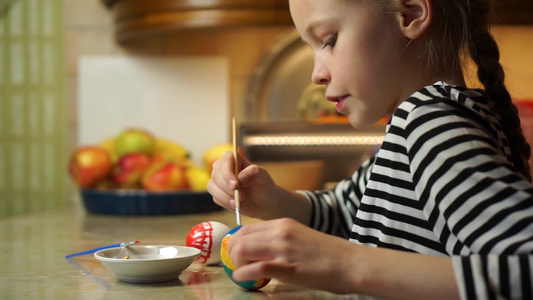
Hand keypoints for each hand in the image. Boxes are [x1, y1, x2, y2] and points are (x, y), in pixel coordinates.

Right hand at [207, 151, 277, 219]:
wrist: (264, 203)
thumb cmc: (264, 186)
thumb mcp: (263, 177)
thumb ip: (254, 172)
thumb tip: (240, 177)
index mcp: (236, 159)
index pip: (226, 159)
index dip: (227, 172)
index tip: (235, 185)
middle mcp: (224, 168)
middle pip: (216, 174)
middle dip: (227, 187)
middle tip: (242, 196)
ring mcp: (219, 181)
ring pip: (212, 186)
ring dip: (225, 196)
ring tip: (239, 202)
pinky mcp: (218, 193)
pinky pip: (215, 197)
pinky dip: (225, 203)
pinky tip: (235, 205)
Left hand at [227, 218, 361, 293]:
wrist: (350, 263)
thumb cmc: (328, 255)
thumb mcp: (300, 238)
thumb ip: (280, 240)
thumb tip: (260, 252)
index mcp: (283, 223)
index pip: (247, 228)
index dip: (236, 242)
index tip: (236, 254)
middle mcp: (280, 231)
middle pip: (240, 236)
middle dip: (233, 252)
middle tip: (236, 265)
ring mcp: (283, 248)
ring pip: (242, 249)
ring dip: (237, 264)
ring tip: (243, 273)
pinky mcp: (286, 267)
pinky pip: (254, 269)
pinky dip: (244, 275)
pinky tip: (247, 281)